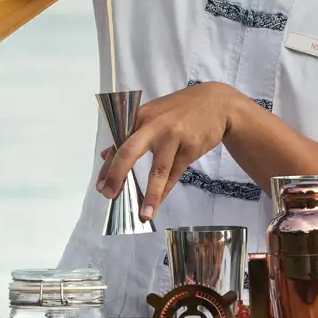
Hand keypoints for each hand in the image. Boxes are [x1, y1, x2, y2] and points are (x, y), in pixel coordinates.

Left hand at [95, 83, 235, 220]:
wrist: (216, 102)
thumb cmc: (180, 109)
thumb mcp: (153, 114)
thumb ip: (129, 134)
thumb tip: (104, 155)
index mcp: (140, 116)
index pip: (118, 143)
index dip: (108, 167)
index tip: (101, 187)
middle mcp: (154, 125)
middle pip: (130, 151)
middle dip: (117, 175)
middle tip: (109, 195)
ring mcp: (173, 136)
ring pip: (158, 170)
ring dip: (150, 195)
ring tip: (143, 215)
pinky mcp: (190, 148)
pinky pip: (174, 175)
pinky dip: (165, 191)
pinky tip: (157, 204)